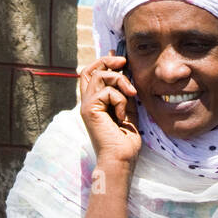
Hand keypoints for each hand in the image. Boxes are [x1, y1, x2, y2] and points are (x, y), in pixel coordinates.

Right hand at [79, 53, 140, 170]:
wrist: (121, 159)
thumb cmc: (125, 141)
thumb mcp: (128, 110)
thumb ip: (125, 93)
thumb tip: (126, 72)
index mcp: (95, 103)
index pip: (91, 75)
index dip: (103, 62)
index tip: (120, 58)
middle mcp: (87, 102)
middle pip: (88, 70)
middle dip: (106, 61)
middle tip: (124, 62)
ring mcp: (86, 106)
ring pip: (99, 76)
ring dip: (120, 81)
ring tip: (131, 95)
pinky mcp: (89, 110)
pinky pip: (107, 92)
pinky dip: (120, 100)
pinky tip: (122, 117)